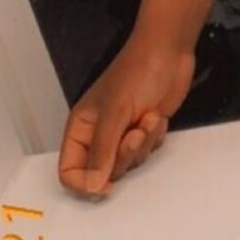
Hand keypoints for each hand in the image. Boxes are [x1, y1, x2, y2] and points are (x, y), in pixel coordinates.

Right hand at [58, 34, 194, 197]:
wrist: (170, 53)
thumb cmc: (137, 71)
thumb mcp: (115, 112)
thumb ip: (103, 152)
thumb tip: (93, 186)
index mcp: (80, 128)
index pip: (69, 171)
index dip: (84, 184)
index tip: (106, 186)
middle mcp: (98, 134)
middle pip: (103, 172)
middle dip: (123, 156)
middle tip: (135, 134)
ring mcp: (121, 134)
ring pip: (128, 163)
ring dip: (143, 144)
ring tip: (147, 117)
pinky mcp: (143, 132)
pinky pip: (147, 153)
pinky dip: (155, 138)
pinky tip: (156, 116)